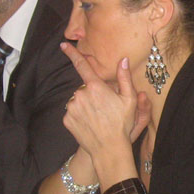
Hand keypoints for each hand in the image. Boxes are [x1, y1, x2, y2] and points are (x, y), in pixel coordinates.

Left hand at [60, 45, 146, 173]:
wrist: (108, 149)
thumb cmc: (122, 124)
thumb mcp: (129, 100)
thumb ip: (124, 78)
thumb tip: (123, 60)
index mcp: (96, 87)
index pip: (82, 65)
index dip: (72, 53)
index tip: (64, 44)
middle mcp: (81, 94)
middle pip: (84, 87)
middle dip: (92, 93)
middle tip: (105, 107)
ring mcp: (72, 107)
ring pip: (78, 99)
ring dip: (85, 104)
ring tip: (98, 117)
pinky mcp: (67, 119)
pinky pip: (72, 112)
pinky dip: (79, 115)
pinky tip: (90, 123)